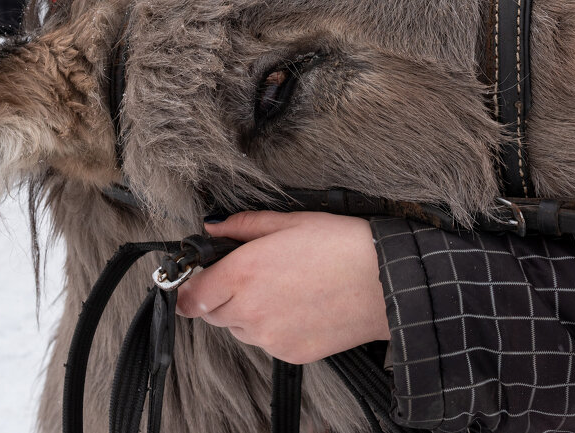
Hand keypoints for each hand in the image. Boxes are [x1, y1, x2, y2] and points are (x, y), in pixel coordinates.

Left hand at [175, 212, 389, 363]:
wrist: (385, 282)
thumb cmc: (341, 244)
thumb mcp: (290, 221)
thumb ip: (243, 226)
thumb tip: (213, 228)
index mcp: (243, 273)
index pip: (190, 297)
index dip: (189, 289)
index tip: (196, 282)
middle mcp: (249, 310)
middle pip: (212, 314)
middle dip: (222, 296)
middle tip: (253, 276)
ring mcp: (269, 337)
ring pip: (240, 329)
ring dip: (249, 313)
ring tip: (285, 289)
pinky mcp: (290, 353)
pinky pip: (267, 342)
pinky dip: (274, 328)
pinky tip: (301, 306)